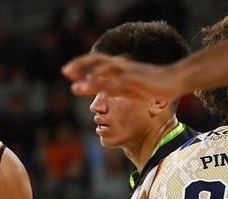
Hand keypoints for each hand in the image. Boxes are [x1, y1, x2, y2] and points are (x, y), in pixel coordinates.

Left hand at [62, 52, 182, 98]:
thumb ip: (102, 87)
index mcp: (117, 66)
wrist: (174, 81)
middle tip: (66, 71)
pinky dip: (109, 89)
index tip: (66, 71)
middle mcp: (121, 66)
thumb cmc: (148, 85)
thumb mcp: (122, 87)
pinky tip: (99, 98)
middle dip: (81, 64)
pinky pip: (120, 84)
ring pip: (107, 70)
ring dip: (92, 78)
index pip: (95, 60)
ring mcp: (129, 72)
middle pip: (98, 59)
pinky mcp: (138, 80)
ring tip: (78, 86)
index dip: (80, 63)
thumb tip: (82, 90)